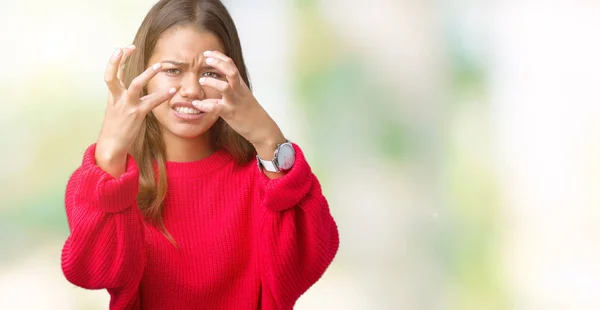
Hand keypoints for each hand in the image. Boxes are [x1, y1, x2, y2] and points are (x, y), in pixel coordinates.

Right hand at [95, 45, 176, 176]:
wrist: (111, 145)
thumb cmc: (117, 127)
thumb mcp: (116, 108)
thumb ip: (123, 96)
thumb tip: (133, 86)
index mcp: (113, 95)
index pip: (111, 73)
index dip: (116, 59)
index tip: (125, 48)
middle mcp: (117, 98)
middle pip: (113, 75)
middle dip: (119, 60)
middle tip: (131, 47)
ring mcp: (127, 106)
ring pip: (135, 85)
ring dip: (148, 74)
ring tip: (159, 65)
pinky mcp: (137, 115)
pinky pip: (151, 102)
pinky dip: (163, 95)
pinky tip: (173, 91)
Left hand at [191, 50, 284, 150]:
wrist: (262, 128)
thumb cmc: (250, 113)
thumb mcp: (242, 98)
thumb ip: (228, 93)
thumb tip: (213, 93)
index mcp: (240, 85)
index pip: (231, 65)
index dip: (219, 57)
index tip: (208, 53)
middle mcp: (238, 91)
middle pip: (230, 71)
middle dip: (218, 63)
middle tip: (206, 58)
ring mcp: (234, 102)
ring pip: (224, 87)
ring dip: (212, 82)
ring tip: (201, 79)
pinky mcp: (230, 113)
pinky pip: (216, 108)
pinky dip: (204, 105)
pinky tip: (196, 103)